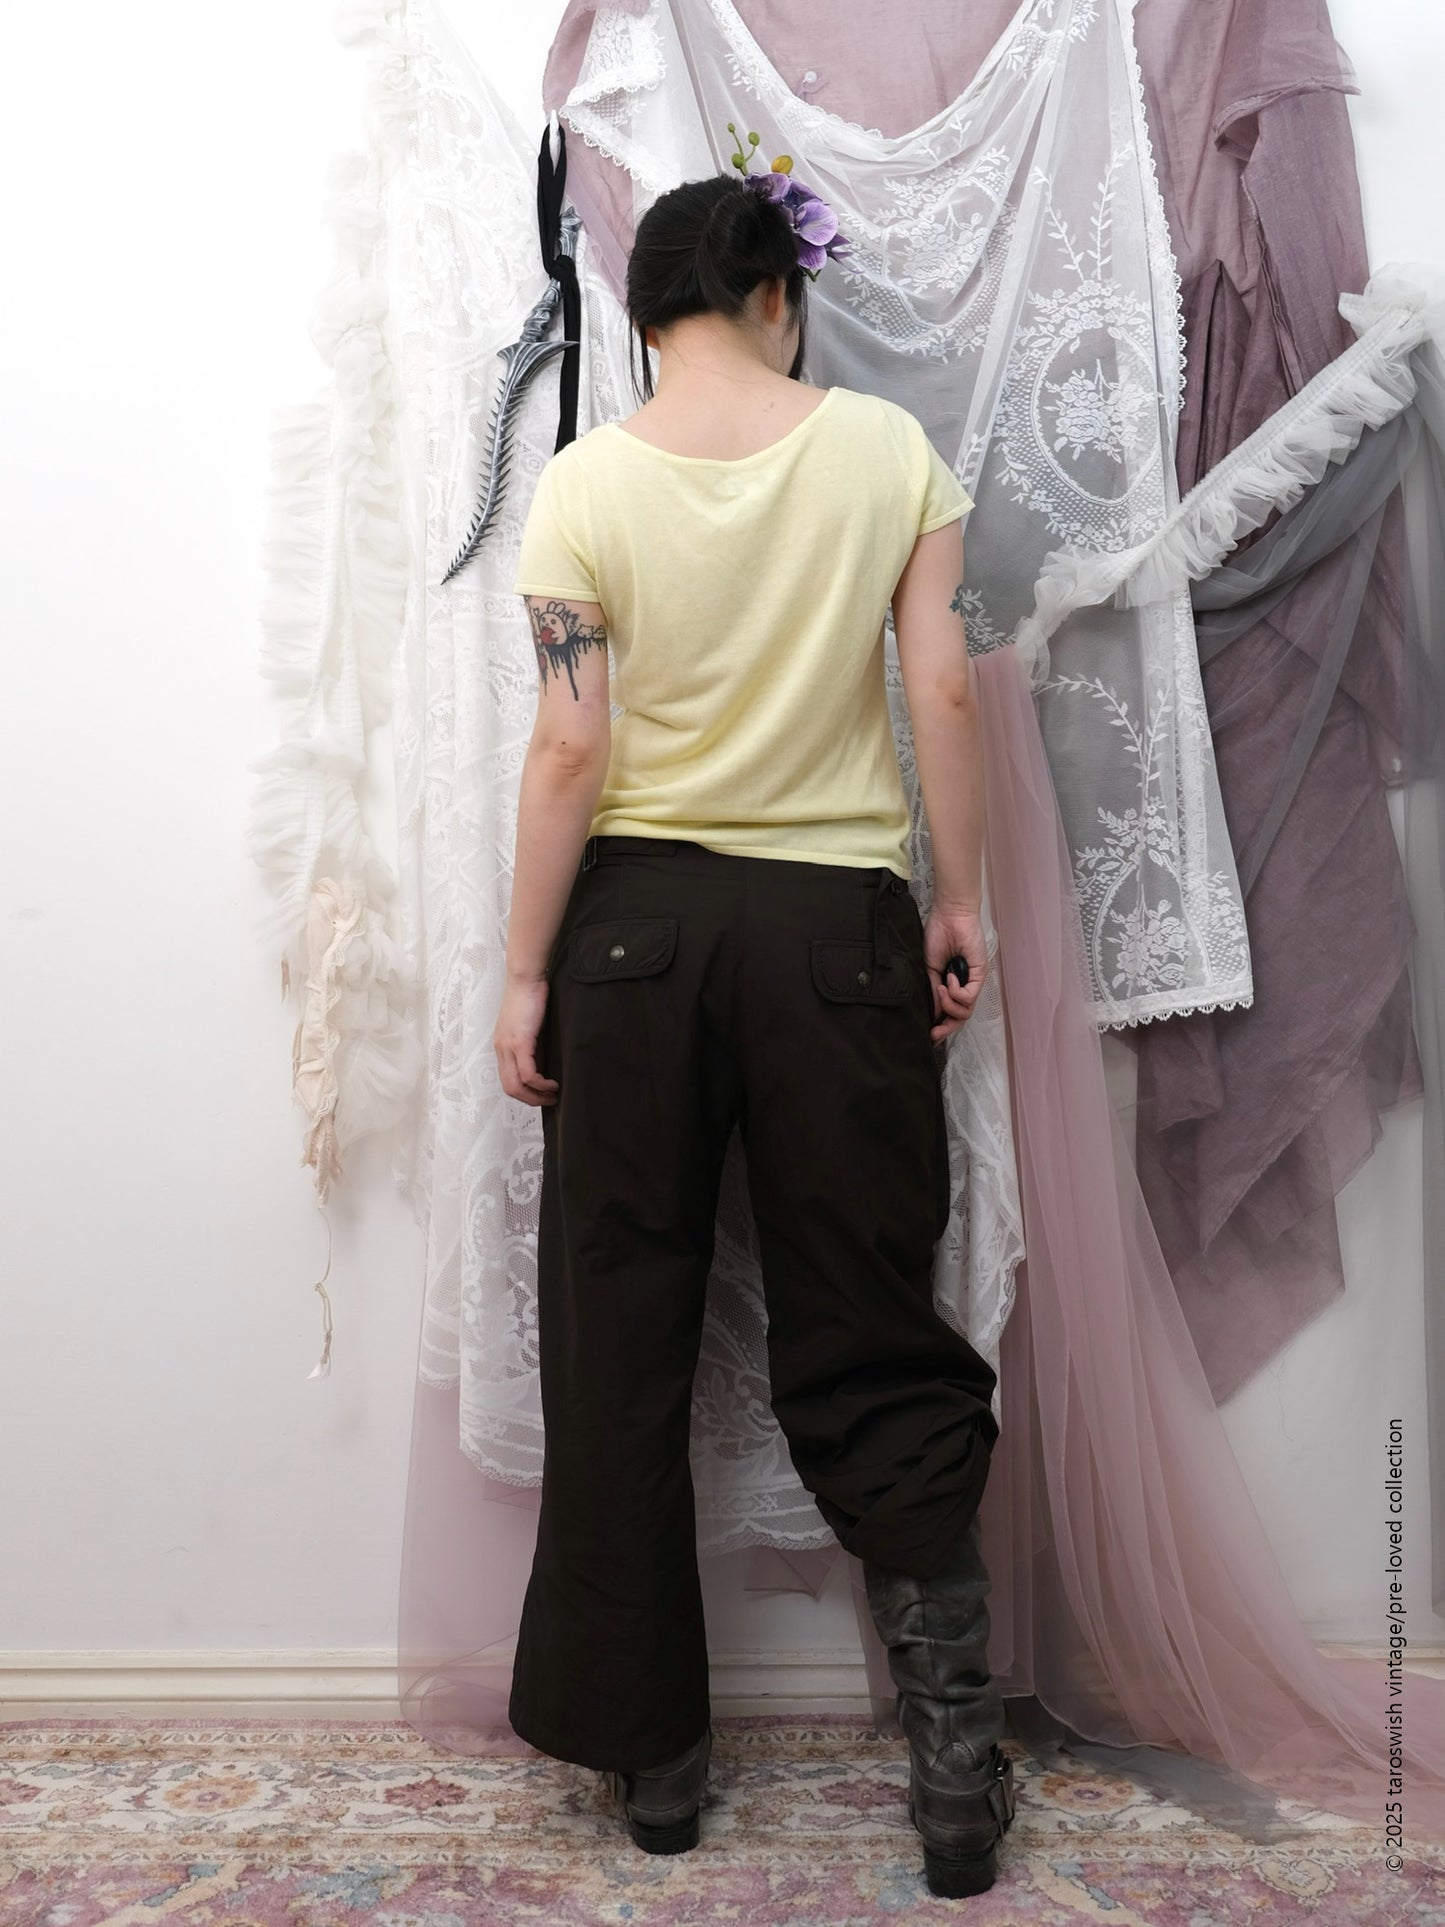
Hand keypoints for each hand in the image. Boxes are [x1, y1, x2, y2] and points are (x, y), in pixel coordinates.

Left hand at [495, 973, 558, 1105]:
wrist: (527, 978)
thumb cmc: (531, 997)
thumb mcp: (531, 1028)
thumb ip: (534, 1047)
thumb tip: (544, 1065)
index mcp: (502, 1046)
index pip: (507, 1080)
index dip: (525, 1093)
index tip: (542, 1094)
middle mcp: (501, 1049)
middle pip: (510, 1088)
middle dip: (531, 1100)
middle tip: (549, 1101)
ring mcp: (508, 1047)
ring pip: (516, 1085)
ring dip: (536, 1096)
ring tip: (553, 1095)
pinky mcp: (520, 1042)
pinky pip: (528, 1073)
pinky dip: (541, 1084)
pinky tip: (552, 1083)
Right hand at [924, 903, 987, 1042]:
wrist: (949, 915)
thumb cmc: (937, 935)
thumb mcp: (928, 968)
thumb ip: (931, 990)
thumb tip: (931, 1014)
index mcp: (950, 985)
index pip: (949, 1013)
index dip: (940, 1027)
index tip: (928, 1035)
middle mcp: (964, 986)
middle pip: (960, 1018)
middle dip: (946, 1028)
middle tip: (934, 1033)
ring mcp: (972, 981)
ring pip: (965, 1011)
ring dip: (949, 1005)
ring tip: (940, 989)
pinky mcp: (980, 974)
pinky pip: (969, 997)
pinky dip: (956, 992)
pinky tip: (949, 979)